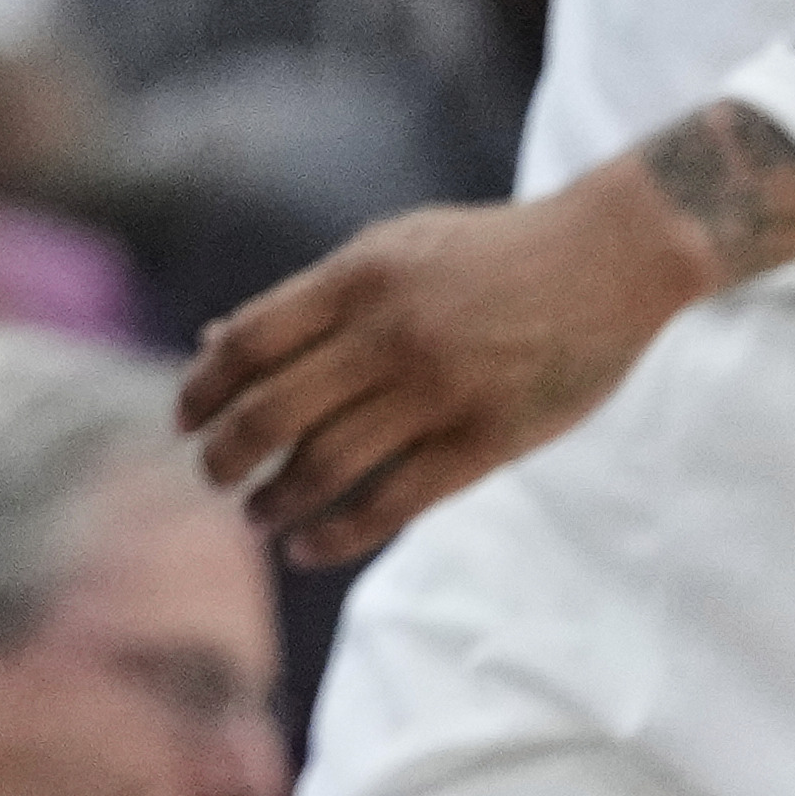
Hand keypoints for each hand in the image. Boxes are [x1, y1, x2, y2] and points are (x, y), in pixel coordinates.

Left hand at [177, 161, 720, 566]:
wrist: (609, 257)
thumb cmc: (488, 253)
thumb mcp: (392, 249)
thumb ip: (310, 301)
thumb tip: (213, 343)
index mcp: (359, 275)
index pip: (250, 342)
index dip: (203, 389)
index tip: (185, 419)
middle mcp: (390, 332)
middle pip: (272, 412)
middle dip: (226, 457)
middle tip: (213, 476)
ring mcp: (440, 389)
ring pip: (325, 466)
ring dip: (274, 502)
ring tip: (256, 516)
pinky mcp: (486, 440)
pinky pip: (393, 503)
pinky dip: (336, 534)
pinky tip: (307, 546)